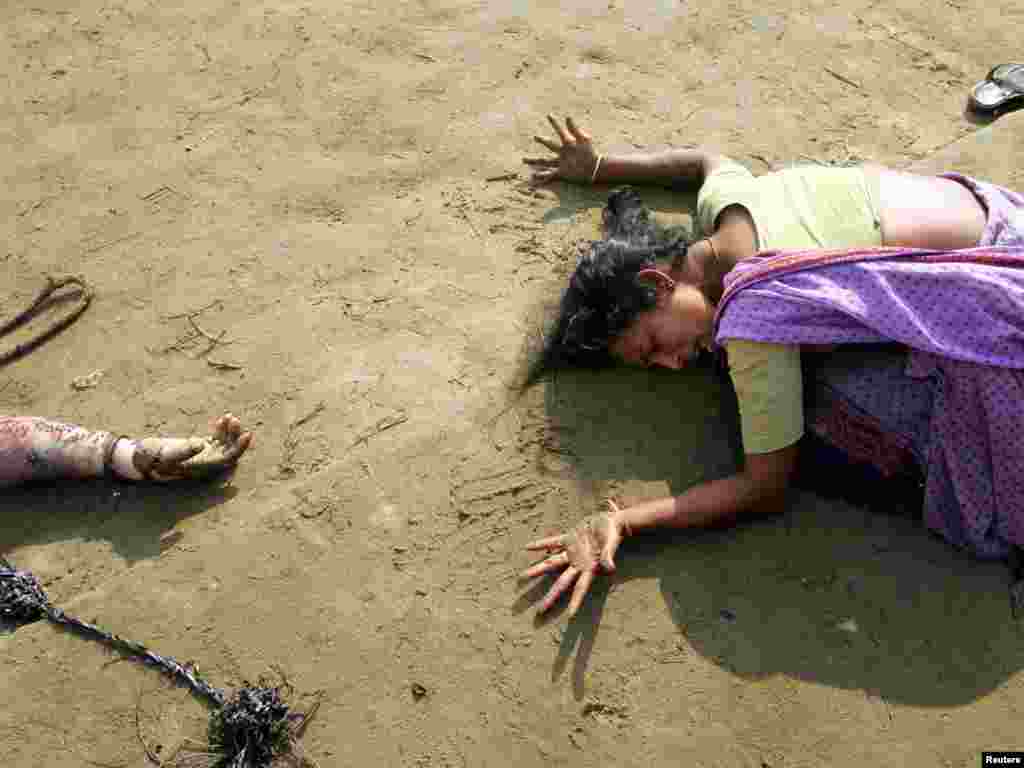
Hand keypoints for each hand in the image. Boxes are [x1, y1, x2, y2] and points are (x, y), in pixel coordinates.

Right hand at [116, 413, 253, 481]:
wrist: (141, 458)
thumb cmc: (153, 457)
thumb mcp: (168, 453)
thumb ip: (185, 450)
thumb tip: (201, 444)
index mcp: (203, 468)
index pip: (228, 460)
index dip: (239, 448)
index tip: (247, 434)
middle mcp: (207, 464)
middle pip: (230, 451)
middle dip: (235, 436)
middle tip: (234, 420)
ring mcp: (204, 456)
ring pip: (225, 444)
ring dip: (230, 431)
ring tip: (229, 417)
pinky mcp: (200, 448)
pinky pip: (217, 439)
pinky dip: (222, 429)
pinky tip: (222, 419)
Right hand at [522, 115, 600, 184]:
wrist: (594, 168)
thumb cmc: (590, 153)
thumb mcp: (583, 140)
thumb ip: (574, 129)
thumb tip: (567, 117)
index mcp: (568, 143)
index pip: (559, 131)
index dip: (554, 123)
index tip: (549, 115)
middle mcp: (563, 152)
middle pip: (550, 145)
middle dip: (542, 140)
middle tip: (535, 137)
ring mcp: (561, 162)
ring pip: (545, 161)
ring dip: (534, 160)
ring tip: (524, 160)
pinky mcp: (562, 172)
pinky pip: (550, 174)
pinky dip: (542, 176)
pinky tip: (534, 177)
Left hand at [523, 499, 628, 616]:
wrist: (611, 522)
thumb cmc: (613, 534)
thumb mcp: (611, 545)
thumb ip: (608, 556)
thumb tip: (610, 568)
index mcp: (589, 567)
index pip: (581, 588)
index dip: (576, 601)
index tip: (570, 616)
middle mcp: (578, 563)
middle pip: (561, 583)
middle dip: (551, 596)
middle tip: (539, 611)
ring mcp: (571, 552)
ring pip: (551, 563)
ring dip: (537, 570)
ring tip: (522, 577)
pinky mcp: (568, 539)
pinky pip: (551, 542)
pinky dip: (540, 545)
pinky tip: (528, 547)